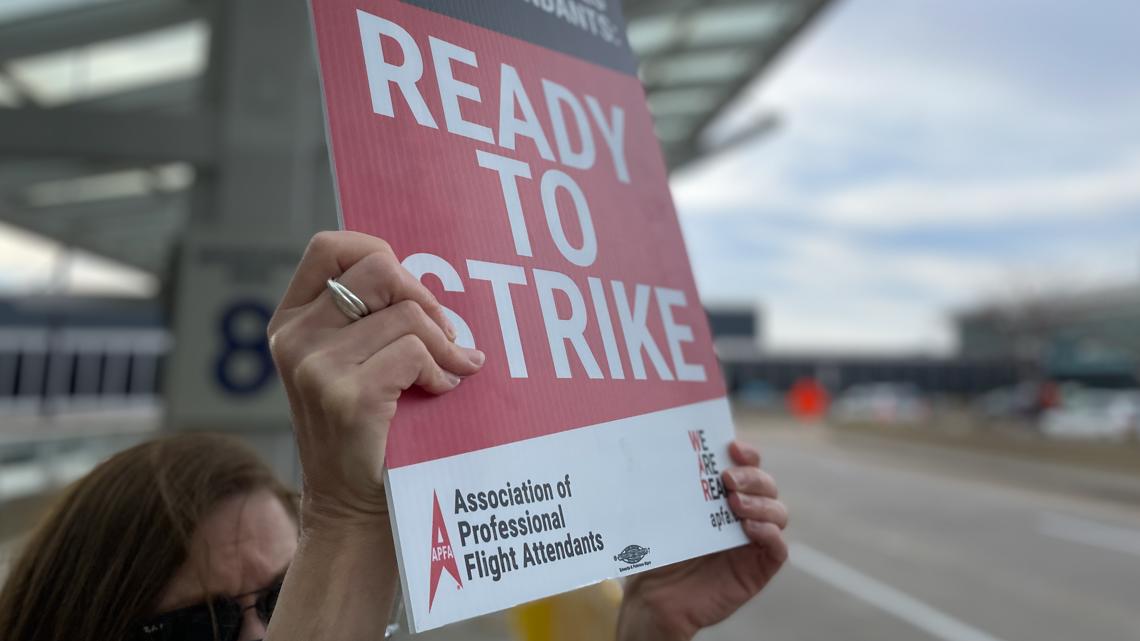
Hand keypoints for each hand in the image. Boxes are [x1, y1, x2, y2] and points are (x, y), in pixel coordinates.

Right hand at [267, 231, 485, 530]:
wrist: (354, 508)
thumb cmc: (368, 429)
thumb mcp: (353, 363)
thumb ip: (370, 319)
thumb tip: (430, 286)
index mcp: (291, 321)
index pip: (330, 246)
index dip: (380, 253)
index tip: (410, 293)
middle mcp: (294, 339)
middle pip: (378, 268)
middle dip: (424, 297)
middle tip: (443, 335)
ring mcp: (315, 367)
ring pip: (407, 315)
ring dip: (443, 344)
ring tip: (447, 371)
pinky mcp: (347, 396)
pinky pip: (415, 351)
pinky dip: (442, 369)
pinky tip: (441, 389)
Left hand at [617, 441, 788, 640]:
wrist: (655, 595)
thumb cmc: (660, 550)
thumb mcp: (666, 511)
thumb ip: (677, 485)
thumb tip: (668, 448)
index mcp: (724, 495)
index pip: (748, 466)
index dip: (747, 454)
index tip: (732, 447)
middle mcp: (744, 514)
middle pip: (767, 485)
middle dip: (752, 477)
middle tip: (727, 480)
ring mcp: (754, 541)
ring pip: (778, 512)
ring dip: (761, 503)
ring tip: (734, 504)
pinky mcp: (759, 568)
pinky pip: (778, 548)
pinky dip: (770, 534)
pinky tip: (749, 528)